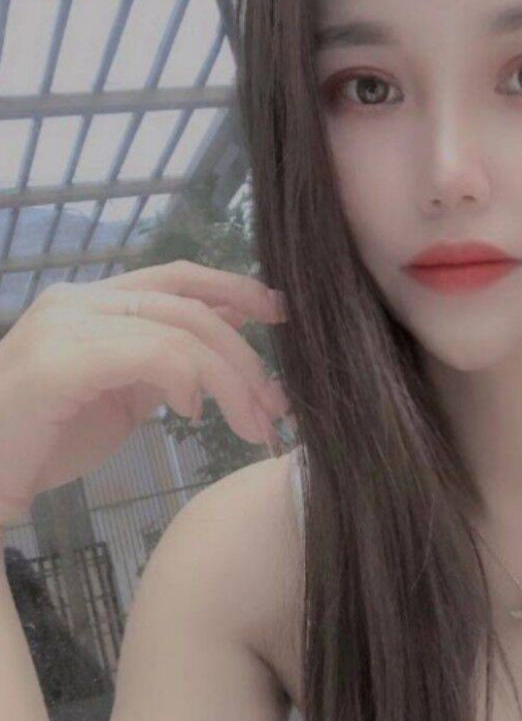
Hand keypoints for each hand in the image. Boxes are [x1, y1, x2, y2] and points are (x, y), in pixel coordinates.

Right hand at [0, 260, 289, 526]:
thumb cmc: (42, 443)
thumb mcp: (121, 396)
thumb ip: (165, 366)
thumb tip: (223, 352)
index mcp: (93, 302)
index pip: (177, 277)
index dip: (235, 289)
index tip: (280, 312)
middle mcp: (78, 301)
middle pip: (189, 306)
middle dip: (246, 355)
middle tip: (278, 405)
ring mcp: (65, 325)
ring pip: (179, 331)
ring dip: (230, 380)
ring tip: (253, 423)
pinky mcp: (58, 362)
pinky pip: (148, 354)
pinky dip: (186, 379)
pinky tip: (194, 412)